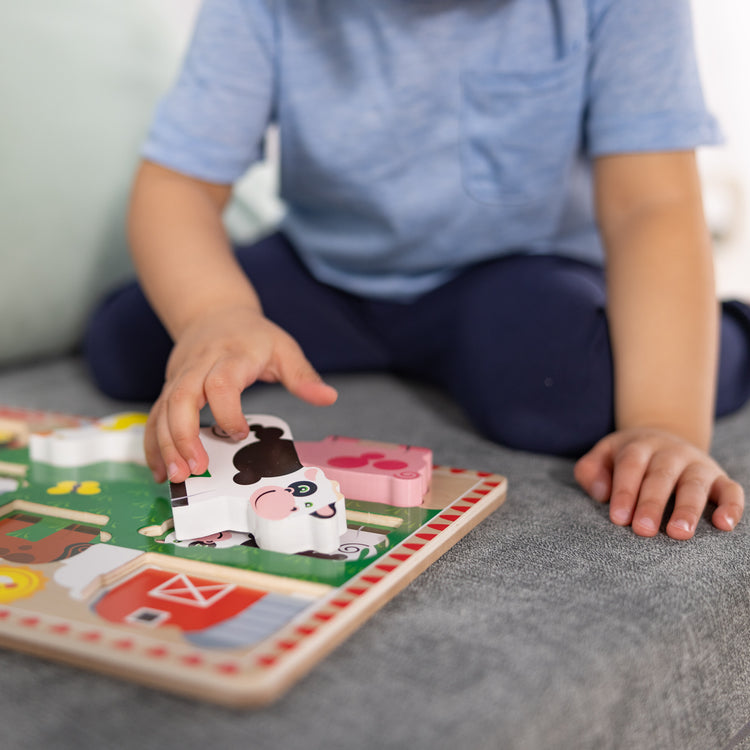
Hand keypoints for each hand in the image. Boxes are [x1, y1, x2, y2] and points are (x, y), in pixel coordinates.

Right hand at [145, 306, 336, 483]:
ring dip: (164, 444)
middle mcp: (199, 366)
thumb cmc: (253, 335)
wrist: (214, 312)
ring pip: (162, 409)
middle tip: (194, 468)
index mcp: (232, 356)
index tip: (239, 433)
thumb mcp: (284, 348)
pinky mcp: (169, 388)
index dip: (226, 410)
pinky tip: (159, 469)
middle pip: (181, 397)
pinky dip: (153, 443)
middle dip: (183, 435)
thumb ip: (303, 376)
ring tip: (174, 477)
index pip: (221, 382)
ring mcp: (180, 377)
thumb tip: (329, 398)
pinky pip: (154, 415)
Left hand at [574, 427, 743, 539]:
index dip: (625, 491)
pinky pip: (731, 490)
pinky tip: (723, 525)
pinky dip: (731, 506)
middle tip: (643, 530)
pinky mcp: (720, 479)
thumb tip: (601, 493)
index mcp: (640, 446)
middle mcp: (671, 452)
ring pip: (695, 485)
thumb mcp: (603, 456)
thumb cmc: (628, 459)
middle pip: (661, 476)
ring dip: (688, 509)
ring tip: (679, 533)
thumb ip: (591, 471)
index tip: (618, 518)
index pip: (631, 466)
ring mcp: (698, 465)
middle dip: (652, 503)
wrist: (663, 440)